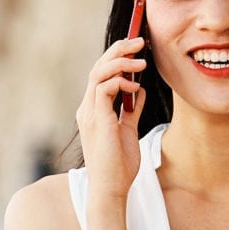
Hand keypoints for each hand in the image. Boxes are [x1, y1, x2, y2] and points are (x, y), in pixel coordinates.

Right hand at [75, 37, 146, 200]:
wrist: (111, 189)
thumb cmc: (119, 165)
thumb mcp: (129, 131)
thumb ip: (131, 110)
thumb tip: (140, 90)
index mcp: (93, 110)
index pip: (101, 74)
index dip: (117, 56)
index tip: (136, 47)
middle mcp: (87, 108)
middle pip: (98, 67)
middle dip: (119, 50)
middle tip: (139, 40)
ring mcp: (89, 113)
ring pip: (99, 73)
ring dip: (121, 61)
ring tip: (141, 59)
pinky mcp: (97, 119)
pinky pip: (104, 88)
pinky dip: (120, 81)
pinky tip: (135, 85)